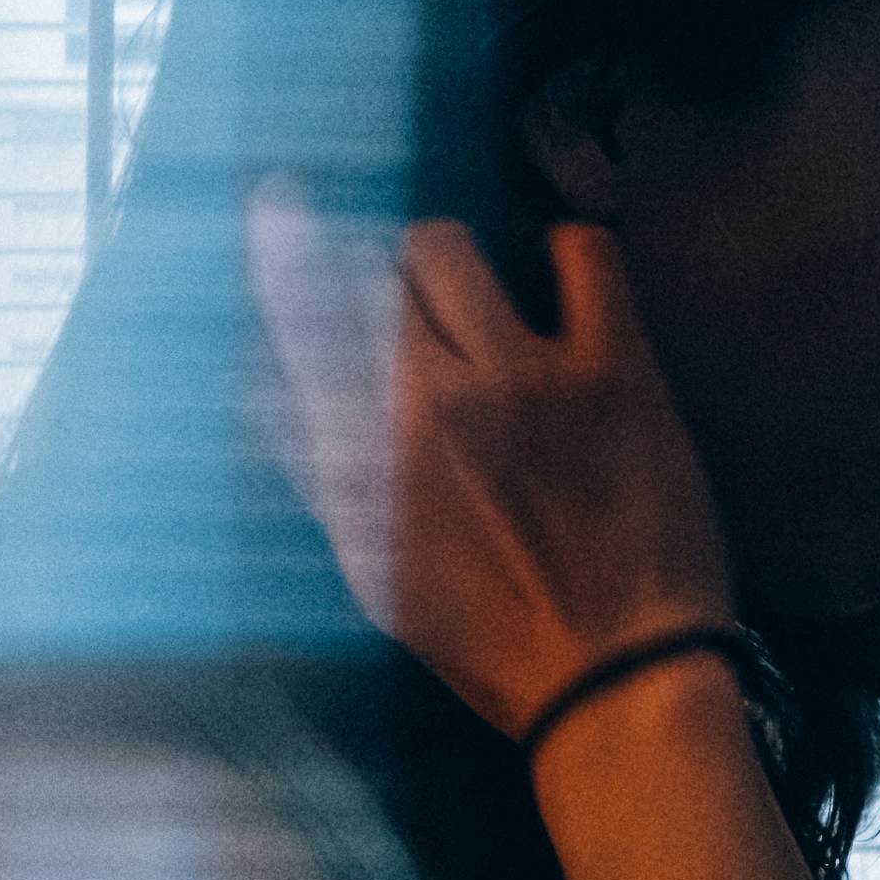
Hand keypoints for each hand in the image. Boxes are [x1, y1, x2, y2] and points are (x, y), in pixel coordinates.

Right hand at [244, 181, 739, 737]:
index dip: (281, 246)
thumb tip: (261, 386)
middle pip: (372, 274)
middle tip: (423, 314)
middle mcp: (430, 401)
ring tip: (486, 302)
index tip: (275, 200)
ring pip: (451, 250)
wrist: (618, 679)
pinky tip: (567, 279)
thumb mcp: (374, 570)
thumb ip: (318, 471)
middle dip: (388, 285)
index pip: (296, 317)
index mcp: (362, 456)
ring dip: (456, 264)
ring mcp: (524, 376)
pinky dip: (567, 252)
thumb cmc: (492, 641)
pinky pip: (582, 253)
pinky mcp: (613, 369)